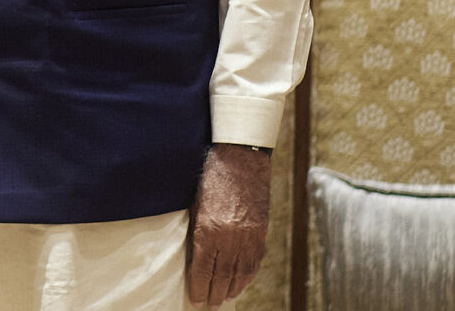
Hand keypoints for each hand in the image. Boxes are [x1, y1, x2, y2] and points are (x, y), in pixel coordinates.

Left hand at [185, 143, 271, 306]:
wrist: (241, 159)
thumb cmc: (212, 178)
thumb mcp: (195, 205)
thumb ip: (196, 231)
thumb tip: (193, 256)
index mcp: (209, 231)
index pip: (203, 270)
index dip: (199, 288)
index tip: (195, 299)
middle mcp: (230, 238)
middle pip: (222, 276)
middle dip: (214, 293)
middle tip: (208, 305)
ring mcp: (248, 236)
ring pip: (240, 273)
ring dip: (232, 288)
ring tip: (223, 297)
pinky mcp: (261, 232)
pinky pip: (254, 261)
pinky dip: (247, 276)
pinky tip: (241, 282)